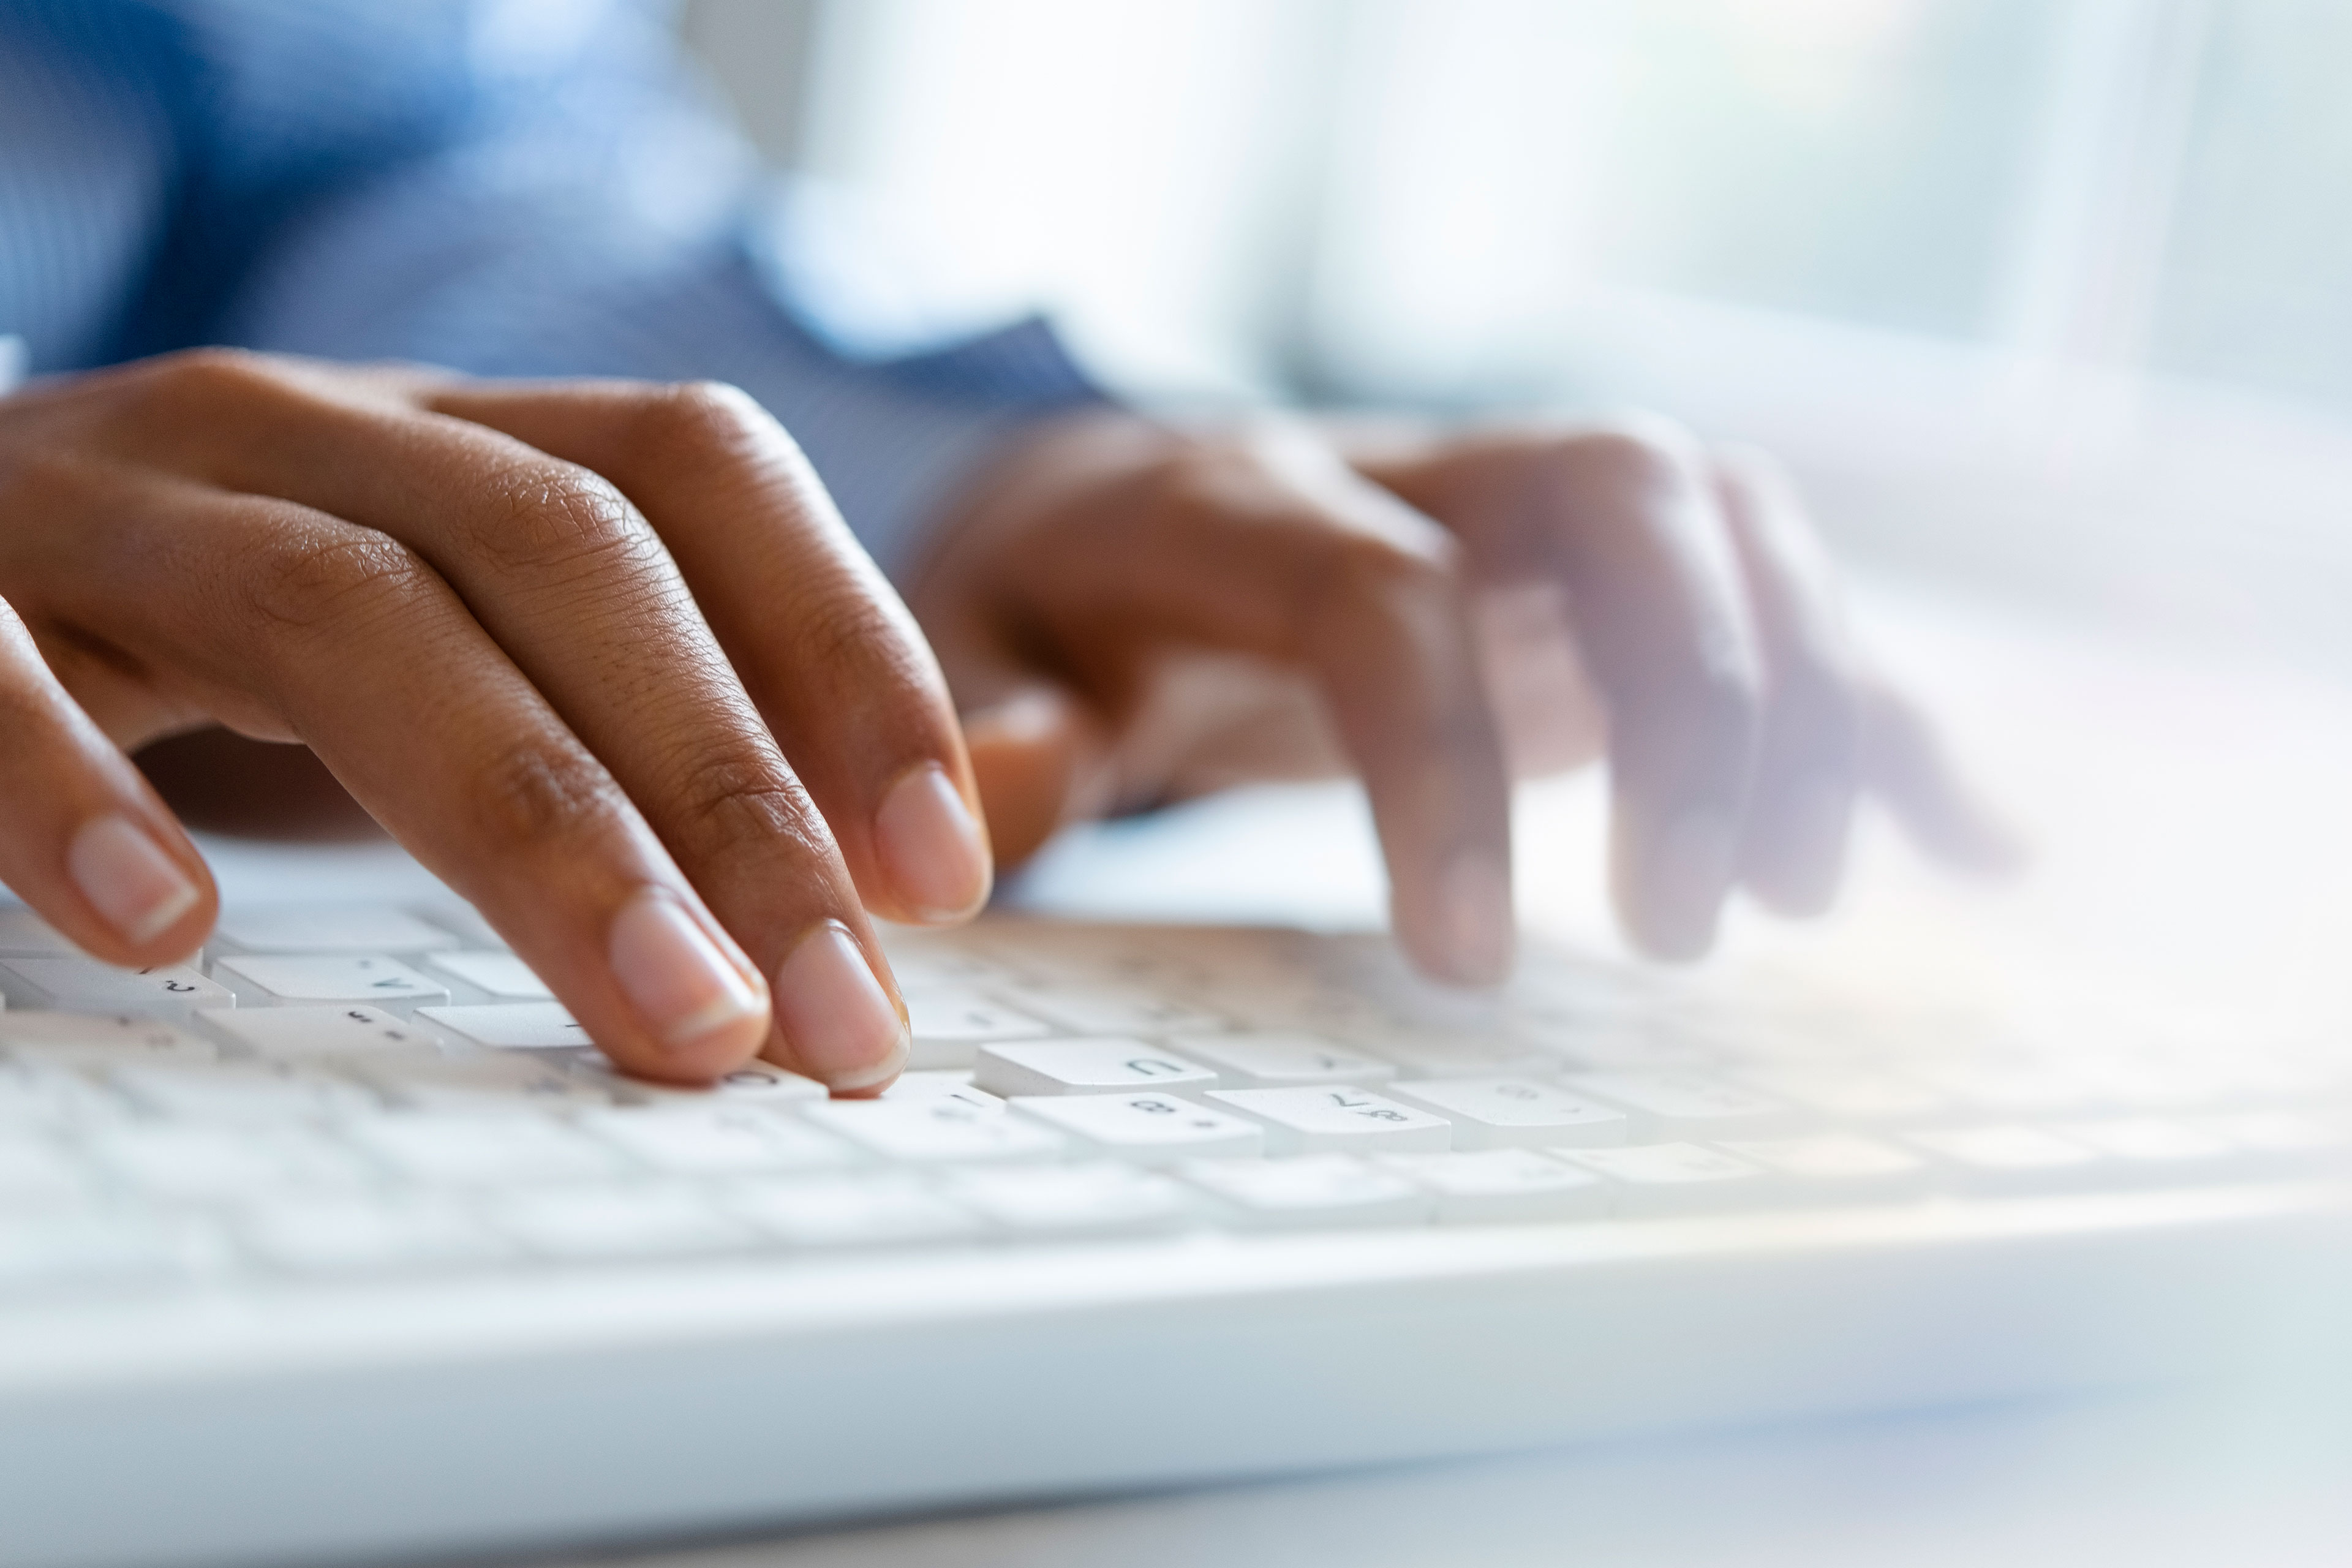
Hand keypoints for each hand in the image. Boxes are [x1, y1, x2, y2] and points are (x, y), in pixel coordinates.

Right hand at [0, 350, 994, 1088]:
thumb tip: (920, 851)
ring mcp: (108, 499)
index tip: (941, 866)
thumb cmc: (216, 623)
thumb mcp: (456, 630)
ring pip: (342, 612)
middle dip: (729, 793)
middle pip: (561, 557)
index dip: (848, 649)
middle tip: (837, 1013)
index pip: (694, 471)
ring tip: (669, 1016)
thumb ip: (657, 718)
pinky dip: (74, 787)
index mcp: (450, 440)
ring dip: (533, 827)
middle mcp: (300, 431)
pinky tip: (172, 921)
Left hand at [910, 410, 2013, 980]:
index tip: (1468, 967)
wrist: (1109, 512)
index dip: (1442, 773)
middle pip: (1621, 500)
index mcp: (1239, 501)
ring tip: (1794, 905)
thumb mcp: (963, 665)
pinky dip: (1880, 714)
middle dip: (1692, 702)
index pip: (1382, 597)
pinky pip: (1778, 597)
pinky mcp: (1597, 573)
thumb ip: (989, 729)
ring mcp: (1526, 504)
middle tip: (1685, 929)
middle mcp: (1416, 469)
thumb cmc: (1039, 613)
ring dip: (1801, 701)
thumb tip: (1002, 805)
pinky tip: (1972, 841)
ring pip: (1726, 523)